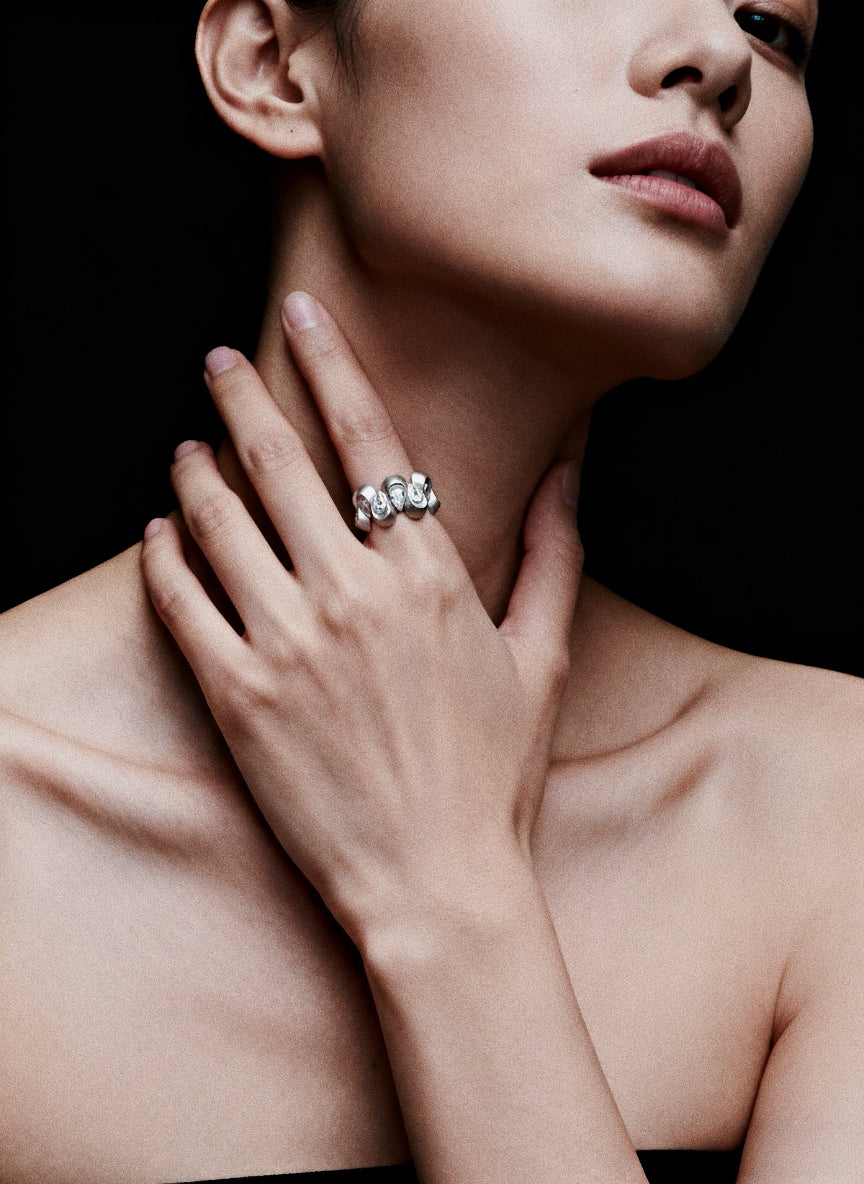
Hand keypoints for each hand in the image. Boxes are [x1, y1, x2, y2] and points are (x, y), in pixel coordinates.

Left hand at [141, 292, 582, 943]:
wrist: (437, 883)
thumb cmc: (494, 774)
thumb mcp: (542, 657)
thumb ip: (557, 555)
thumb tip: (572, 473)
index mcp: (427, 576)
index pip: (369, 440)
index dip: (332, 365)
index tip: (304, 316)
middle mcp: (351, 595)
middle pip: (279, 464)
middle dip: (241, 398)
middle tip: (216, 360)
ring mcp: (287, 645)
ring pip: (219, 523)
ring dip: (195, 472)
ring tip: (185, 447)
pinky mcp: (237, 698)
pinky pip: (182, 603)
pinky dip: (163, 557)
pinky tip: (157, 534)